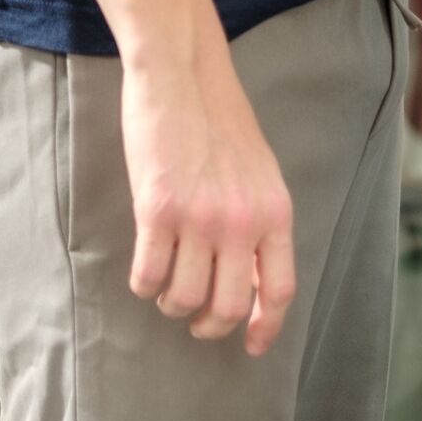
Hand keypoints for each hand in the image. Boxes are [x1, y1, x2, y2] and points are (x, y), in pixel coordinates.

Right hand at [120, 42, 297, 353]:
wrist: (182, 75)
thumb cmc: (220, 119)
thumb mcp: (261, 172)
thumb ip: (260, 221)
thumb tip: (251, 277)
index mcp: (274, 212)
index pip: (278, 290)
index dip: (264, 327)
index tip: (250, 345)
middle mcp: (241, 222)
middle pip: (226, 306)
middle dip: (208, 325)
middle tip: (195, 320)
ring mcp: (199, 217)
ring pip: (183, 297)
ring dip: (171, 303)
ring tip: (166, 289)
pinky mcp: (157, 209)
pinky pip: (148, 274)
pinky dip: (144, 284)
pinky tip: (144, 272)